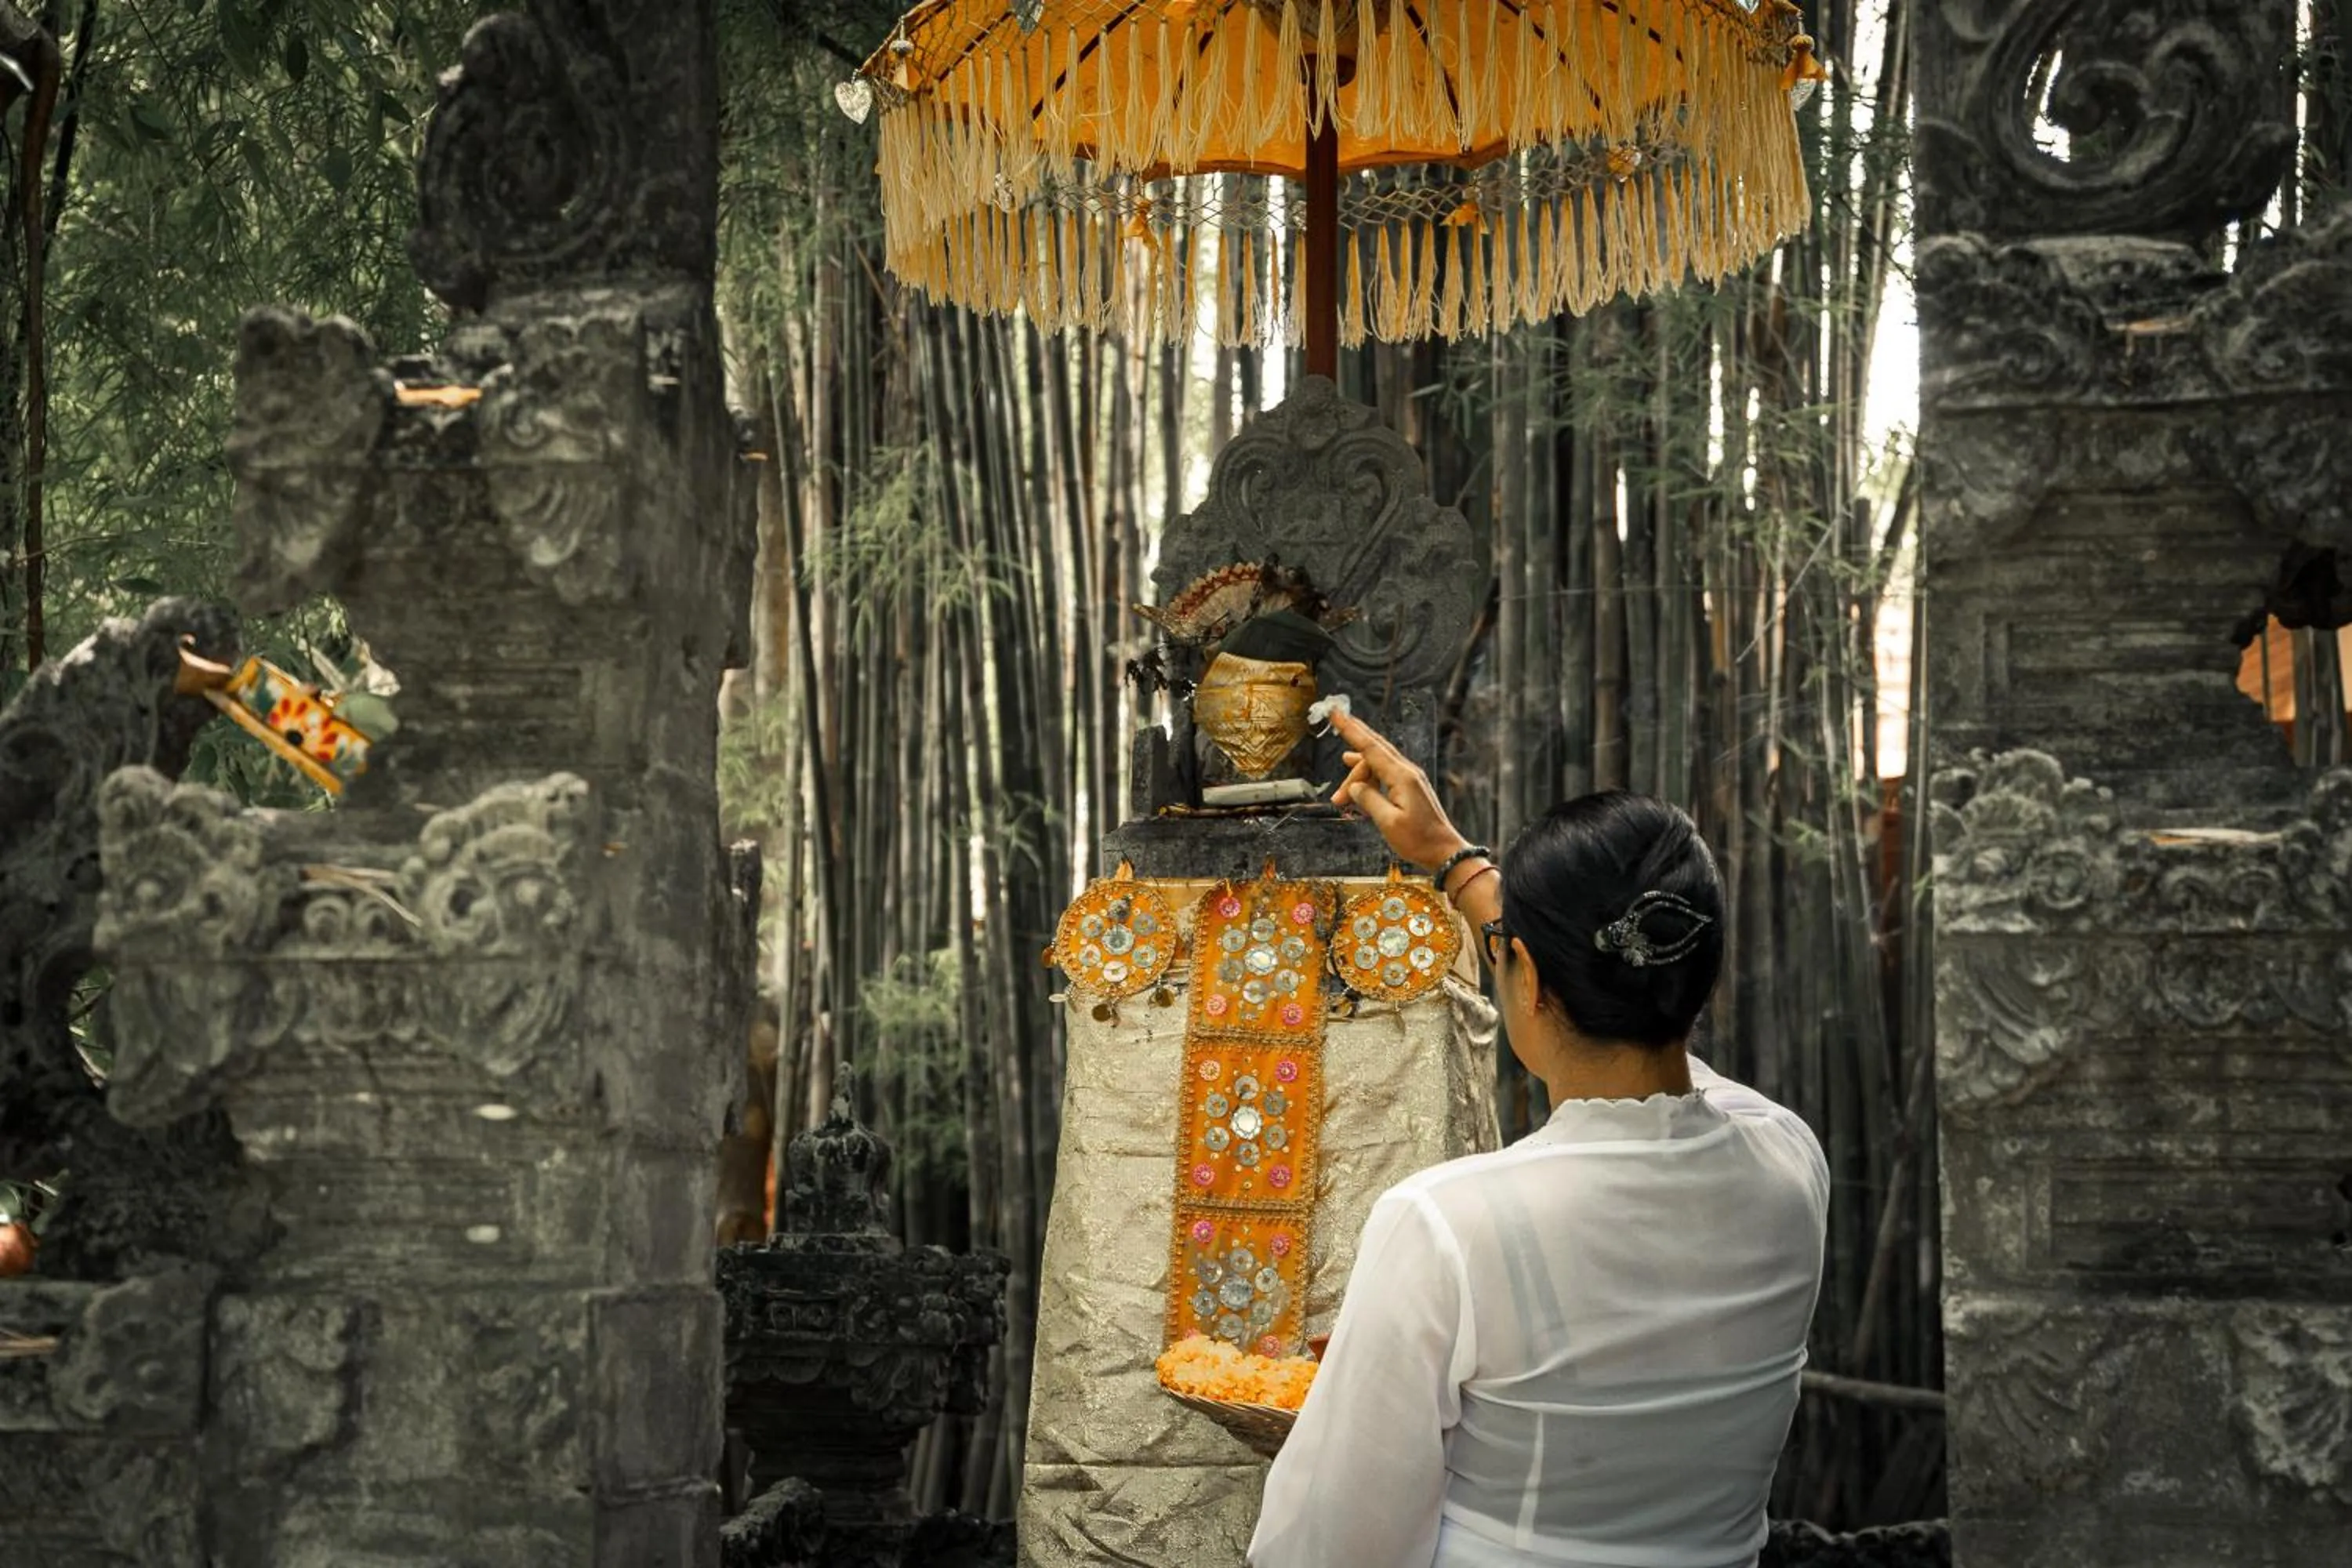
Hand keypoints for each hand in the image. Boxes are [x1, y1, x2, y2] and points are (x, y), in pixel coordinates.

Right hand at [1328, 710, 1468, 870]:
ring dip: (1357, 779)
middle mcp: (1407, 772)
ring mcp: (1410, 778)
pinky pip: (1384, 774)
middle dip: (1350, 764)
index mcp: (1402, 777)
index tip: (1336, 713)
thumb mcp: (1388, 823)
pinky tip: (1357, 781)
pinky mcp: (1410, 787)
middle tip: (1336, 789)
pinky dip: (1368, 779)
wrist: (1444, 852)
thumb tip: (1355, 786)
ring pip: (1376, 766)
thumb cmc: (1419, 841)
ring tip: (1340, 798)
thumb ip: (1369, 800)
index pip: (1370, 747)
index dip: (1351, 730)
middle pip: (1372, 755)